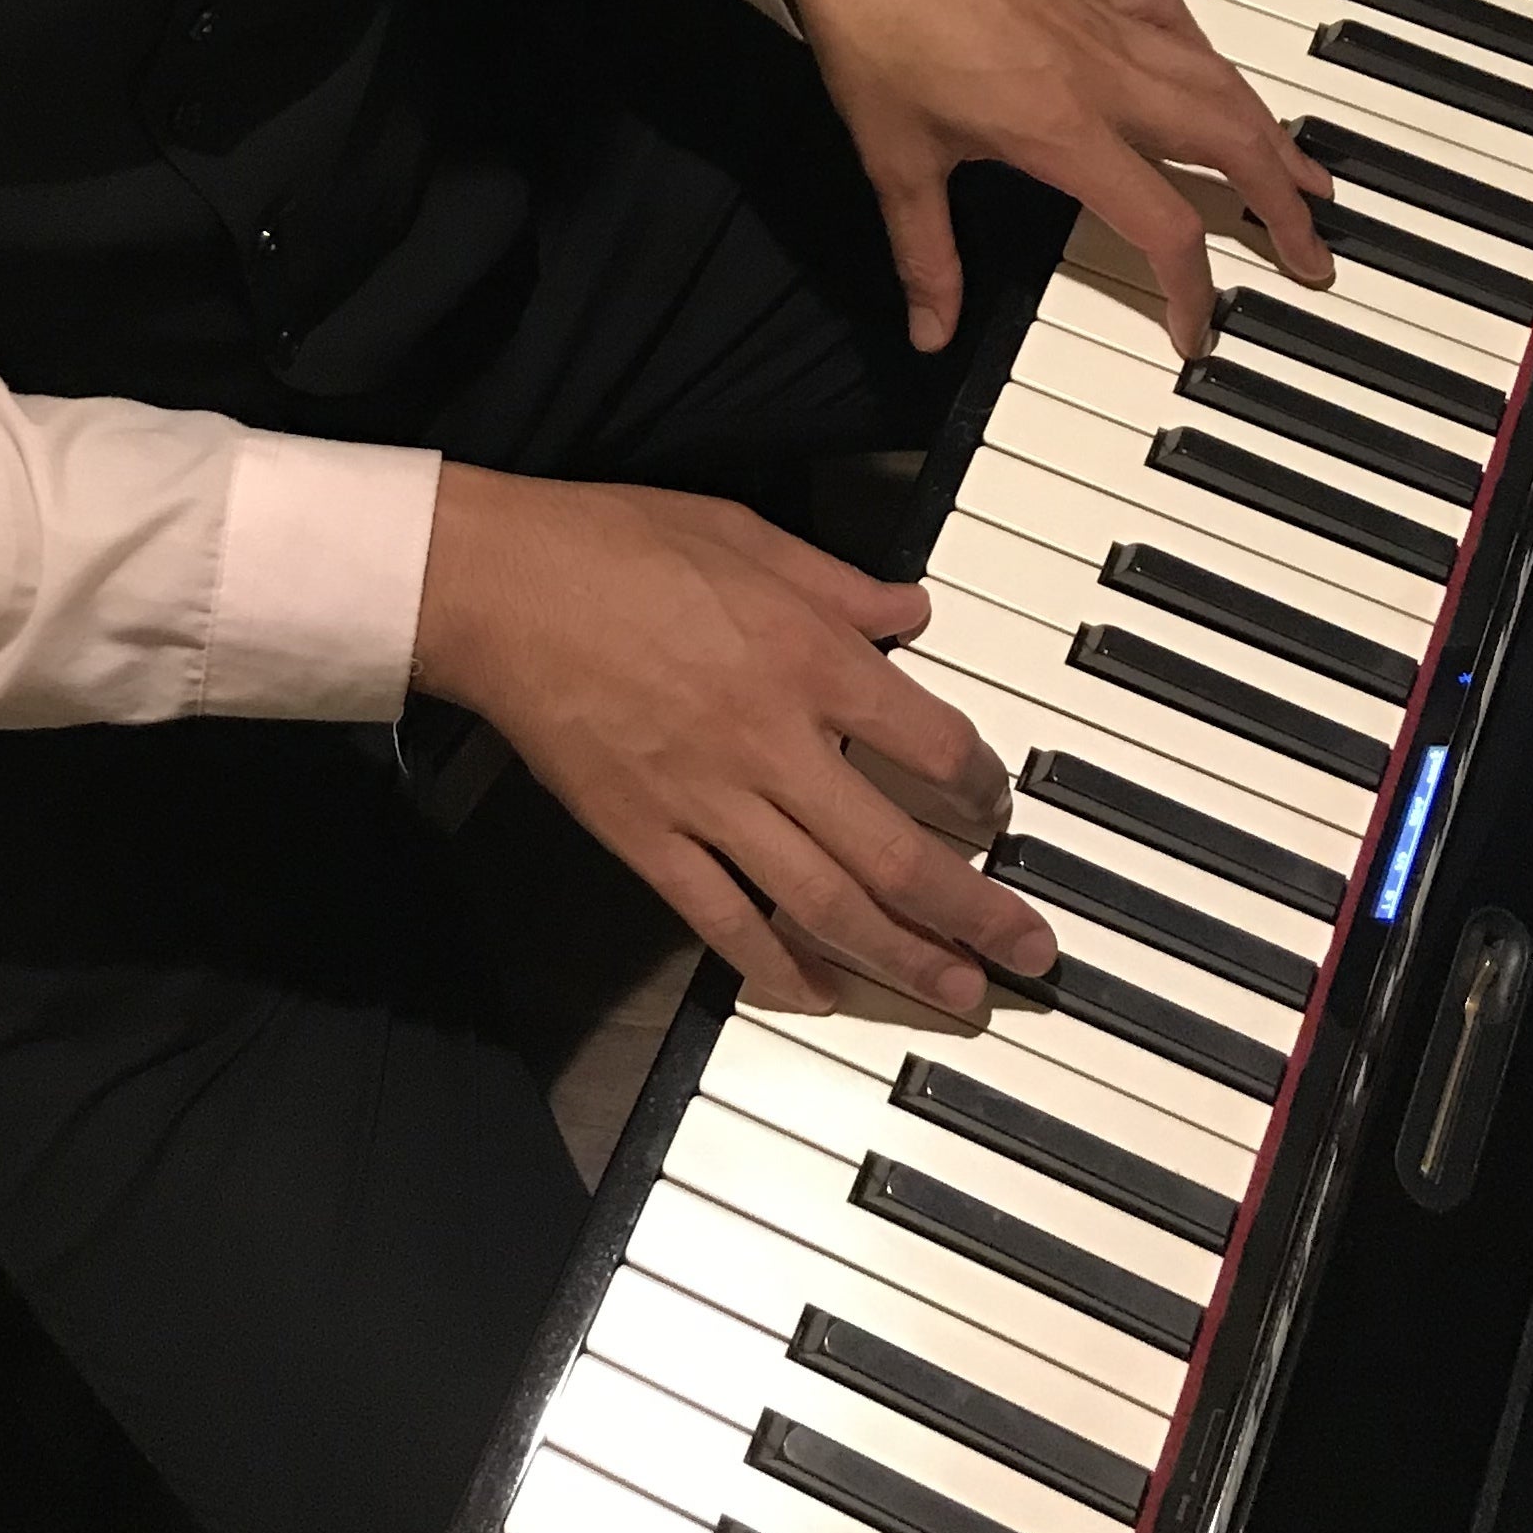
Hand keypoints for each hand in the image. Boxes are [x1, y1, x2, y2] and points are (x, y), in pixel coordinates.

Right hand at [411, 466, 1058, 1016]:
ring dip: (903, 960)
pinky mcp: (646, 840)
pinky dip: (780, 968)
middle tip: (1030, 956)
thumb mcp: (749, 534)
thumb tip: (913, 612)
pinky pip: (726, 922)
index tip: (997, 808)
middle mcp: (773, 740)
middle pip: (896, 852)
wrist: (501, 586)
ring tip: (958, 998)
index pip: (931, 742)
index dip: (982, 785)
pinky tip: (824, 994)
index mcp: (808, 655)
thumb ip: (841, 584)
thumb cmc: (619, 543)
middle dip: (974, 913)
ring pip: (825, 904)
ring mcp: (708, 801)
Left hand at [780, 0, 1334, 357]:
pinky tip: (1219, 75)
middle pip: (1228, 143)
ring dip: (1270, 132)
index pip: (1164, 226)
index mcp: (1061, 129)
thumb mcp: (895, 165)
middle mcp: (1103, 75)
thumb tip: (931, 330)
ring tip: (1308, 172)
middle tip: (1313, 250)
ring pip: (1219, 80)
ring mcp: (1105, 23)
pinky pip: (1177, 19)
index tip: (1195, 328)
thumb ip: (926, 257)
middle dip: (1283, 205)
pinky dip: (1210, 55)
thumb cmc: (875, 36)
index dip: (1192, 289)